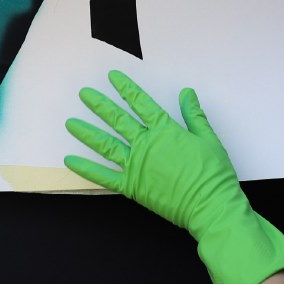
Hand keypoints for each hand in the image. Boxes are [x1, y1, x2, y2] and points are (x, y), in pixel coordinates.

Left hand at [64, 71, 283, 283]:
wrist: (210, 206)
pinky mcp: (131, 186)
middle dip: (99, 105)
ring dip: (87, 133)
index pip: (141, 103)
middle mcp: (146, 145)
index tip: (112, 77)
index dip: (126, 88)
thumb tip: (187, 93)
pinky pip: (104, 176)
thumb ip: (194, 115)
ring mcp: (136, 165)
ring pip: (105, 145)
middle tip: (84, 94)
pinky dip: (86, 169)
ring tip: (70, 123)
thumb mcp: (208, 139)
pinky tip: (71, 161)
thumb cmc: (213, 175)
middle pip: (117, 120)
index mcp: (165, 131)